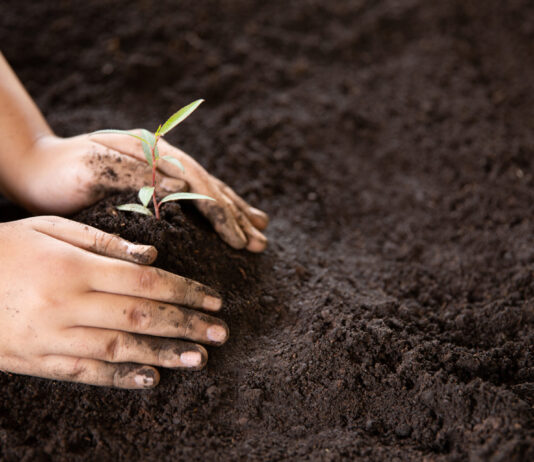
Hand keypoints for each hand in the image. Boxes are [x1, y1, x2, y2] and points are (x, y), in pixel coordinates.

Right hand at [0, 216, 228, 388]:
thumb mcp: (50, 228)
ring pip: (120, 348)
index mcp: (75, 267)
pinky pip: (86, 373)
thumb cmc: (6, 246)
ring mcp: (52, 336)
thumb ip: (103, 242)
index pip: (145, 281)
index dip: (184, 291)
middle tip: (220, 331)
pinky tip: (151, 378)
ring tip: (198, 358)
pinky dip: (121, 377)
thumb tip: (152, 256)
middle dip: (186, 323)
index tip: (213, 299)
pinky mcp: (38, 361)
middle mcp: (68, 304)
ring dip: (164, 354)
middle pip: (141, 315)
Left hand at [17, 134, 267, 251]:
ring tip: (261, 228)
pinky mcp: (156, 178)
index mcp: (151, 152)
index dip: (222, 214)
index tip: (240, 241)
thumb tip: (180, 184)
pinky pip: (193, 194)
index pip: (197, 186)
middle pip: (209, 187)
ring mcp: (161, 166)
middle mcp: (162, 156)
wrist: (35, 166)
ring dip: (234, 211)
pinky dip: (215, 207)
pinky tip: (231, 216)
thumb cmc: (57, 173)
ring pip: (207, 189)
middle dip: (236, 216)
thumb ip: (135, 173)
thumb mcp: (90, 169)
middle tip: (261, 243)